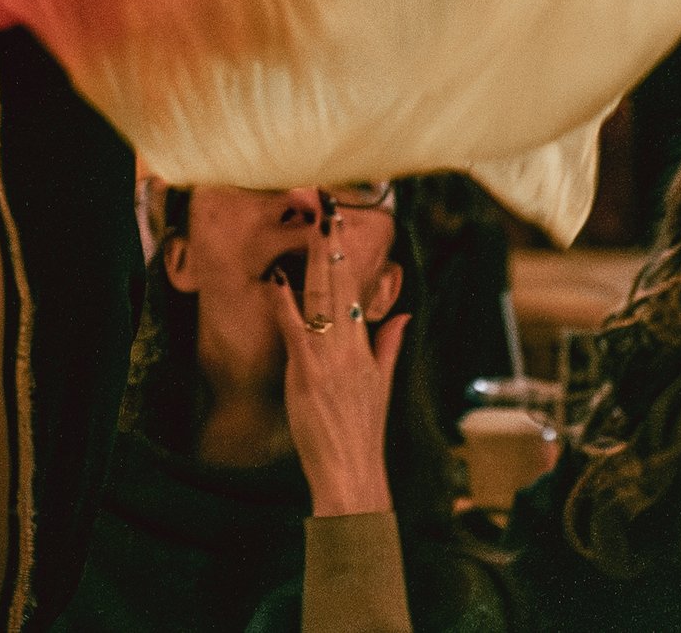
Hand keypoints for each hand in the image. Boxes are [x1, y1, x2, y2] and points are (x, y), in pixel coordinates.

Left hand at [266, 207, 404, 519]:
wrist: (352, 472)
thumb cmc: (362, 431)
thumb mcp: (382, 385)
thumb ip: (389, 344)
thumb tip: (400, 313)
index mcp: (365, 347)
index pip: (355, 288)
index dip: (345, 253)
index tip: (338, 222)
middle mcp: (348, 347)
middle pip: (339, 286)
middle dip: (331, 245)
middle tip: (325, 207)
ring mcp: (327, 358)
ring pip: (321, 300)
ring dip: (314, 263)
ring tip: (310, 228)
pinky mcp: (306, 373)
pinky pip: (296, 331)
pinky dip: (287, 304)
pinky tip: (280, 279)